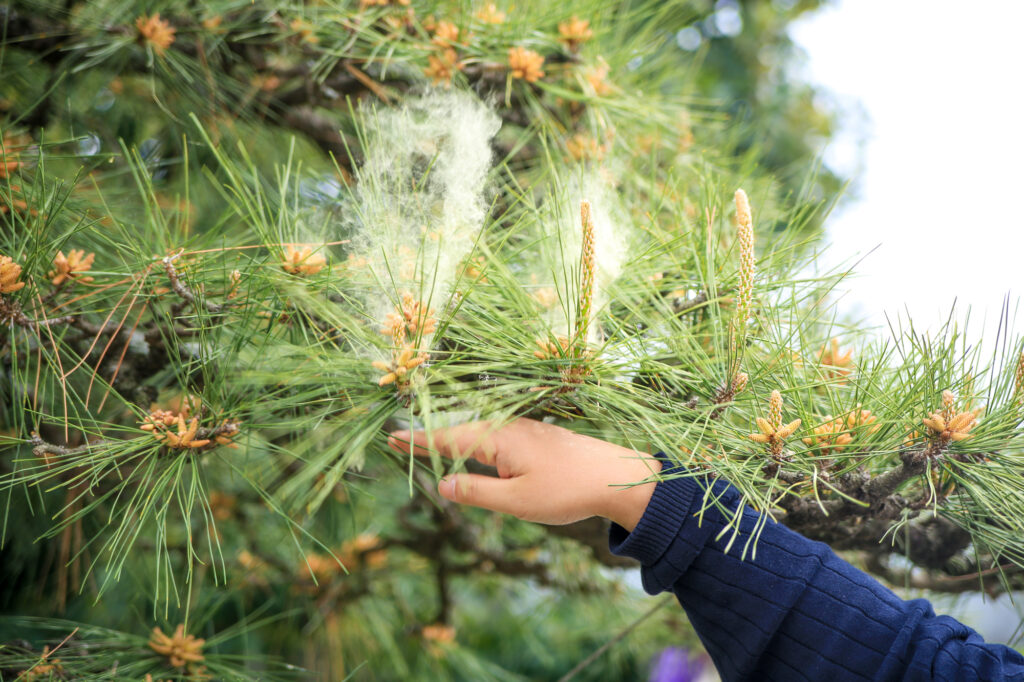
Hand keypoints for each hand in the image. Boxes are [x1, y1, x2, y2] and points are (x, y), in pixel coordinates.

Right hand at [387, 418, 660, 530]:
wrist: (616, 476)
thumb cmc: (566, 490)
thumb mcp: (517, 501)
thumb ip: (477, 492)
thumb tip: (443, 484)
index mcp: (499, 439)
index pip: (448, 438)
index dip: (418, 440)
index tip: (391, 436)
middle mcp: (508, 427)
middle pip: (459, 432)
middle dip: (429, 438)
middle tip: (397, 441)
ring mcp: (524, 430)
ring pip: (478, 434)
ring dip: (451, 440)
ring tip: (425, 445)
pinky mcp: (536, 437)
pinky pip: (495, 438)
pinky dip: (474, 443)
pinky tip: (473, 451)